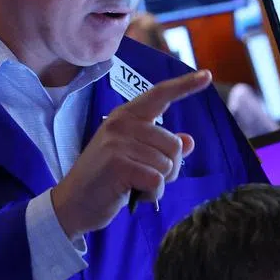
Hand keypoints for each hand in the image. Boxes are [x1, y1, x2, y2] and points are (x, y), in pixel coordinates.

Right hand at [51, 70, 211, 238]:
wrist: (71, 204)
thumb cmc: (106, 181)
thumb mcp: (134, 158)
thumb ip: (161, 148)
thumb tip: (189, 141)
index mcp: (126, 116)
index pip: (160, 95)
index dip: (185, 85)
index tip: (207, 75)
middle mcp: (122, 123)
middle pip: (174, 144)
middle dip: (168, 169)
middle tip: (142, 178)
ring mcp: (118, 142)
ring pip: (167, 165)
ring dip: (158, 184)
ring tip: (132, 186)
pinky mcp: (118, 163)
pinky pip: (157, 181)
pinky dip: (151, 195)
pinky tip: (132, 196)